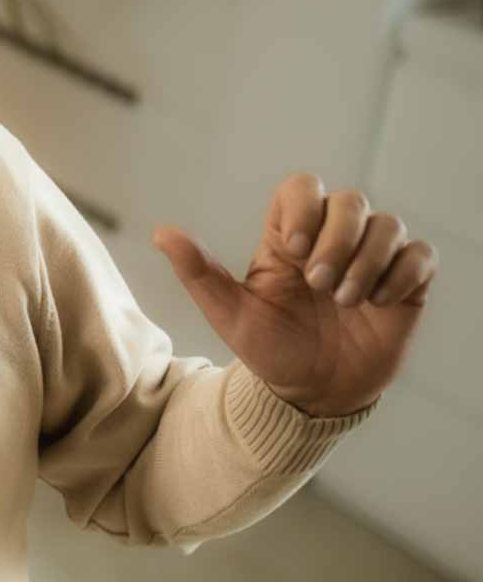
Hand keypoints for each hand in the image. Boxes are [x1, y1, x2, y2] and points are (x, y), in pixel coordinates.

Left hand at [154, 173, 438, 416]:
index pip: (302, 187)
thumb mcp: (229, 314)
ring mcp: (371, 260)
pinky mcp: (405, 284)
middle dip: (337, 240)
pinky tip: (378, 303)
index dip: (304, 206)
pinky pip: (420, 255)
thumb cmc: (269, 350)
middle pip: (349, 201)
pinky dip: (401, 275)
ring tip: (346, 301)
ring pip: (387, 225)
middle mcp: (333, 241)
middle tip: (320, 285)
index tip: (295, 249)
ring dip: (367, 261)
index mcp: (289, 239)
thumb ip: (198, 272)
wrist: (311, 395)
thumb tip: (161, 232)